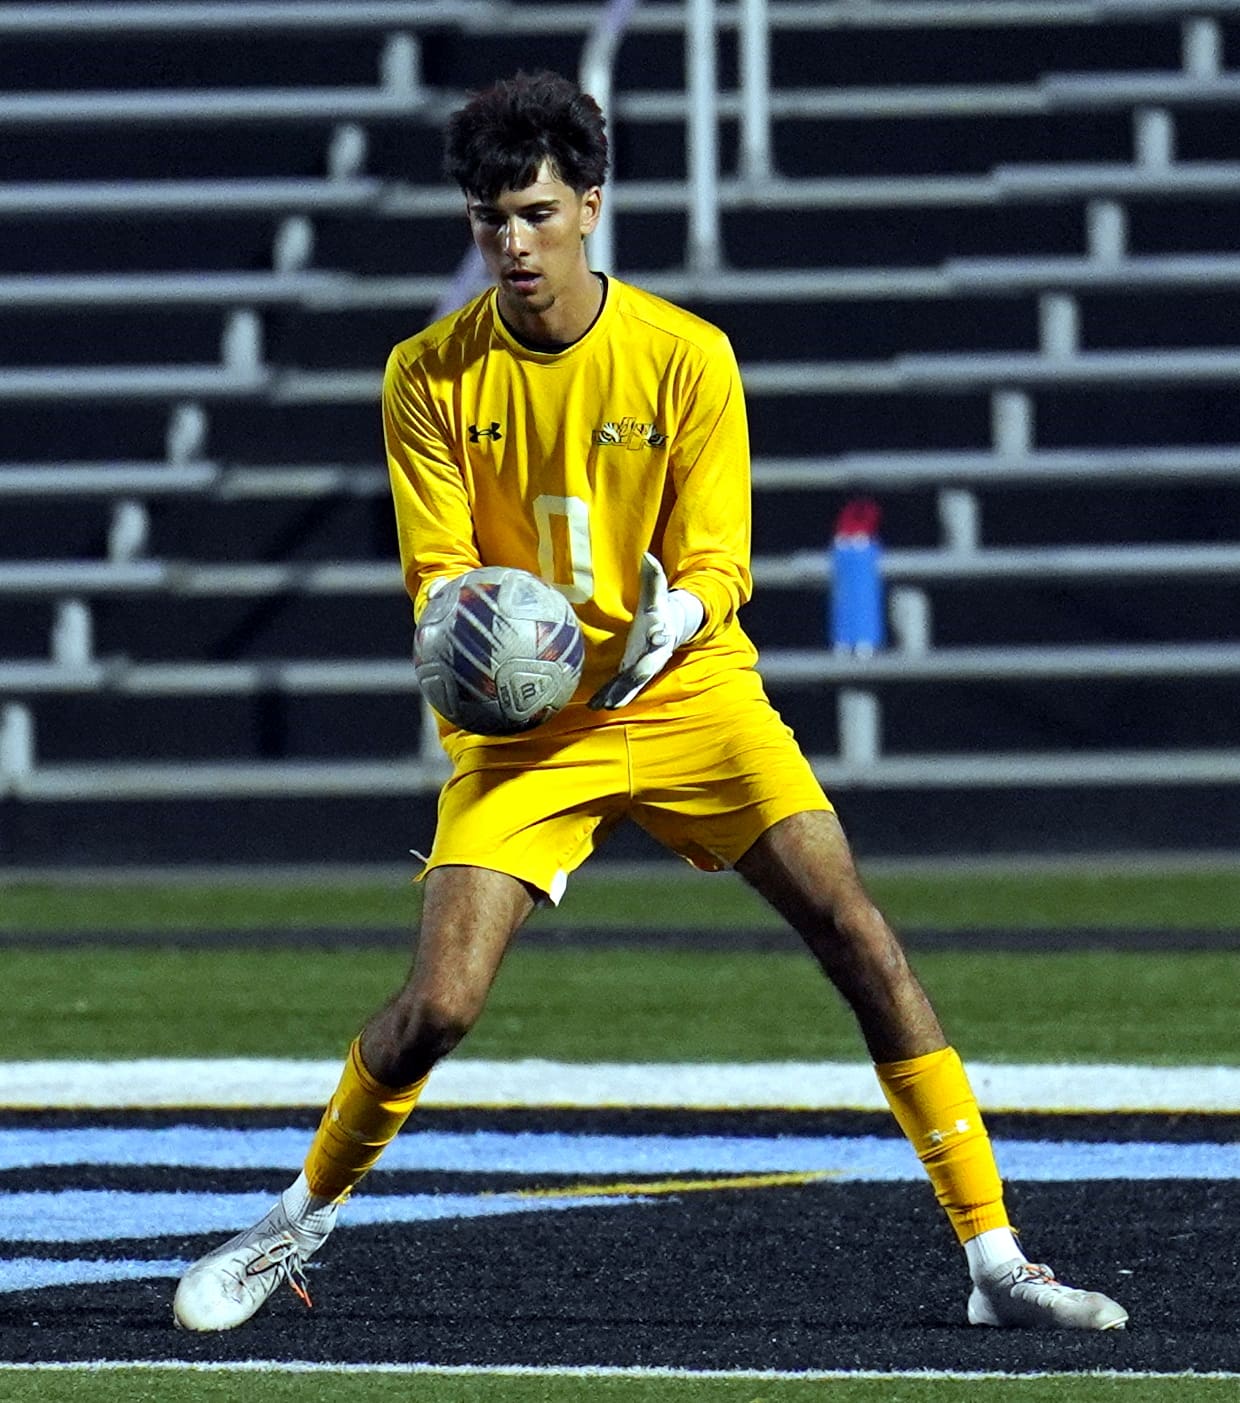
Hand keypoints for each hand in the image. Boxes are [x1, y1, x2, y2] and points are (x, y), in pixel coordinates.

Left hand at [589, 552, 702, 709]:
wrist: (671, 627)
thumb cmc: (661, 610)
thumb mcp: (658, 594)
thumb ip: (653, 577)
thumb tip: (647, 555)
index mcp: (660, 636)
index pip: (658, 642)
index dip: (656, 645)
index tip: (653, 647)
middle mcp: (652, 656)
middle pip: (643, 672)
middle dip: (631, 684)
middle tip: (619, 696)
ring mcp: (641, 667)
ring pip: (630, 685)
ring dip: (617, 696)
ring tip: (602, 707)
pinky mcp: (631, 672)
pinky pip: (620, 686)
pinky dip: (608, 696)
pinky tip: (594, 706)